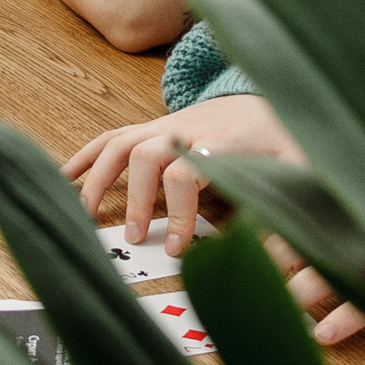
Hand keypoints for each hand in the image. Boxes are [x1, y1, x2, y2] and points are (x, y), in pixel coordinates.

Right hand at [65, 96, 363, 344]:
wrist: (270, 97)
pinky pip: (113, 137)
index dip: (177, 210)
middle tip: (133, 236)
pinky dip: (87, 156)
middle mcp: (188, 127)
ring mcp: (166, 124)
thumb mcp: (300, 172)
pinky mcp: (154, 126)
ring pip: (122, 141)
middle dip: (134, 196)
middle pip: (147, 153)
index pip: (188, 171)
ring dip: (98, 176)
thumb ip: (292, 209)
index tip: (175, 247)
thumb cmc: (285, 140)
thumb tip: (291, 267)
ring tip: (81, 213)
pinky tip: (65, 177)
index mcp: (224, 139)